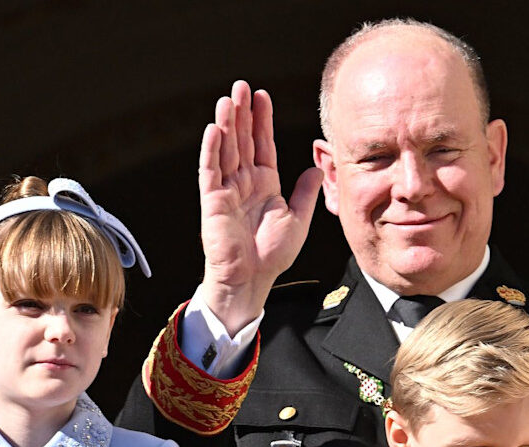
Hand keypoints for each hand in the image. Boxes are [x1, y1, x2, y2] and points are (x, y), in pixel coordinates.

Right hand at [199, 80, 322, 333]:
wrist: (252, 279)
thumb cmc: (272, 256)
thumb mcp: (298, 219)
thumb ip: (306, 193)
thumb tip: (317, 167)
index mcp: (264, 184)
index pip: (262, 144)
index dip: (261, 120)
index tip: (262, 96)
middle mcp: (244, 182)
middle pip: (241, 140)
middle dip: (241, 113)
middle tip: (241, 86)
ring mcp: (226, 190)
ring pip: (225, 150)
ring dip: (225, 124)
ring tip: (227, 99)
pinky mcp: (212, 201)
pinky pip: (211, 171)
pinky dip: (212, 151)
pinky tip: (214, 130)